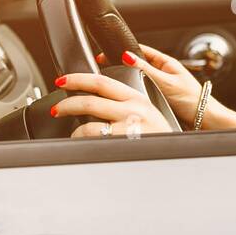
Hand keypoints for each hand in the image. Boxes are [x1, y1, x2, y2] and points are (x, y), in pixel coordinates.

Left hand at [49, 72, 173, 137]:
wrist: (177, 156)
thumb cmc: (161, 137)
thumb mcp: (148, 113)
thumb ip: (127, 104)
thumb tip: (97, 100)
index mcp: (137, 97)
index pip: (102, 81)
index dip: (78, 79)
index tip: (64, 80)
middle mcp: (133, 108)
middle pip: (90, 100)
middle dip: (67, 103)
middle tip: (57, 108)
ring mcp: (129, 126)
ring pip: (88, 123)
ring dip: (75, 130)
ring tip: (75, 134)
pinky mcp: (125, 142)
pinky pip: (94, 140)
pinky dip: (83, 141)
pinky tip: (84, 144)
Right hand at [109, 44, 205, 126]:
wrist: (203, 119)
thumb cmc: (192, 99)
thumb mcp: (166, 82)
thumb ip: (146, 70)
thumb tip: (127, 56)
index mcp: (166, 63)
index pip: (141, 50)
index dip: (124, 51)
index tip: (106, 54)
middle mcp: (162, 73)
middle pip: (138, 66)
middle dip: (124, 68)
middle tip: (108, 70)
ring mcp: (160, 86)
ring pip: (139, 81)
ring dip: (130, 83)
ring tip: (119, 86)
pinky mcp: (159, 99)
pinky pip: (143, 93)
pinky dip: (135, 94)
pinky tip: (130, 99)